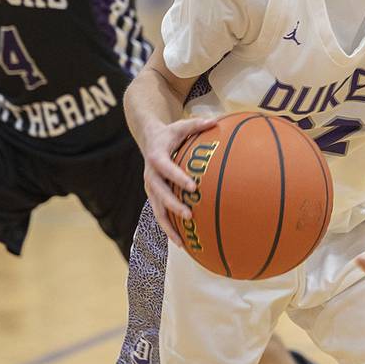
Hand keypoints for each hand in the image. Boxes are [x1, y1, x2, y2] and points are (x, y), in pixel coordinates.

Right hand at [140, 115, 217, 246]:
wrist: (148, 140)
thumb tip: (216, 120)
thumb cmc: (170, 134)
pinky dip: (169, 229)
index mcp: (157, 157)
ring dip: (168, 226)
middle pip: (159, 193)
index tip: (192, 186)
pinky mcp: (153, 197)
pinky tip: (181, 243)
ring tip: (181, 241)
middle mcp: (150, 175)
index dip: (177, 177)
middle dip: (173, 205)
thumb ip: (197, 124)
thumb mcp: (181, 126)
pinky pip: (160, 215)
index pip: (166, 168)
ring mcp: (150, 188)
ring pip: (157, 210)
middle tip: (189, 214)